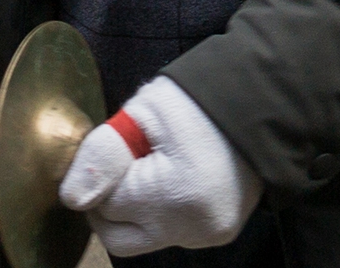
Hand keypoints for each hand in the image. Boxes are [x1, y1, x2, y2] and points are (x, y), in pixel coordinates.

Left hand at [56, 77, 259, 255]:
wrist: (267, 99)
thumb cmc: (201, 99)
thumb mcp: (146, 110)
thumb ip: (100, 153)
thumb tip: (72, 199)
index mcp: (175, 192)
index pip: (103, 201)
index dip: (110, 169)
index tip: (133, 144)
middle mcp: (193, 226)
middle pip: (114, 234)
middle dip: (113, 199)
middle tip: (135, 161)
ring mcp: (208, 234)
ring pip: (139, 239)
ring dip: (137, 209)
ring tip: (161, 168)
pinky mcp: (218, 234)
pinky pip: (169, 234)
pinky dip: (162, 212)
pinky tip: (179, 180)